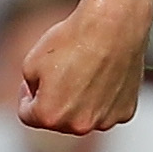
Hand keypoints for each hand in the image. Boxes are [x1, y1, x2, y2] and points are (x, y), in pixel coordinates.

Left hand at [18, 0, 152, 134]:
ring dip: (80, 102)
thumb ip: (31, 88)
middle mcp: (78, 125)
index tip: (33, 84)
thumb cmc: (74, 40)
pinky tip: (103, 75)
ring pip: (85, 116)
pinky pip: (108, 110)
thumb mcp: (31, 61)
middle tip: (62, 74)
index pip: (28, 116)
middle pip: (58, 120)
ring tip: (84, 72)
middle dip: (55, 101)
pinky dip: (104, 98)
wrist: (112, 25)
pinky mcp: (125, 112)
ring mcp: (104, 121)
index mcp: (49, 116)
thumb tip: (38, 95)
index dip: (27, 96)